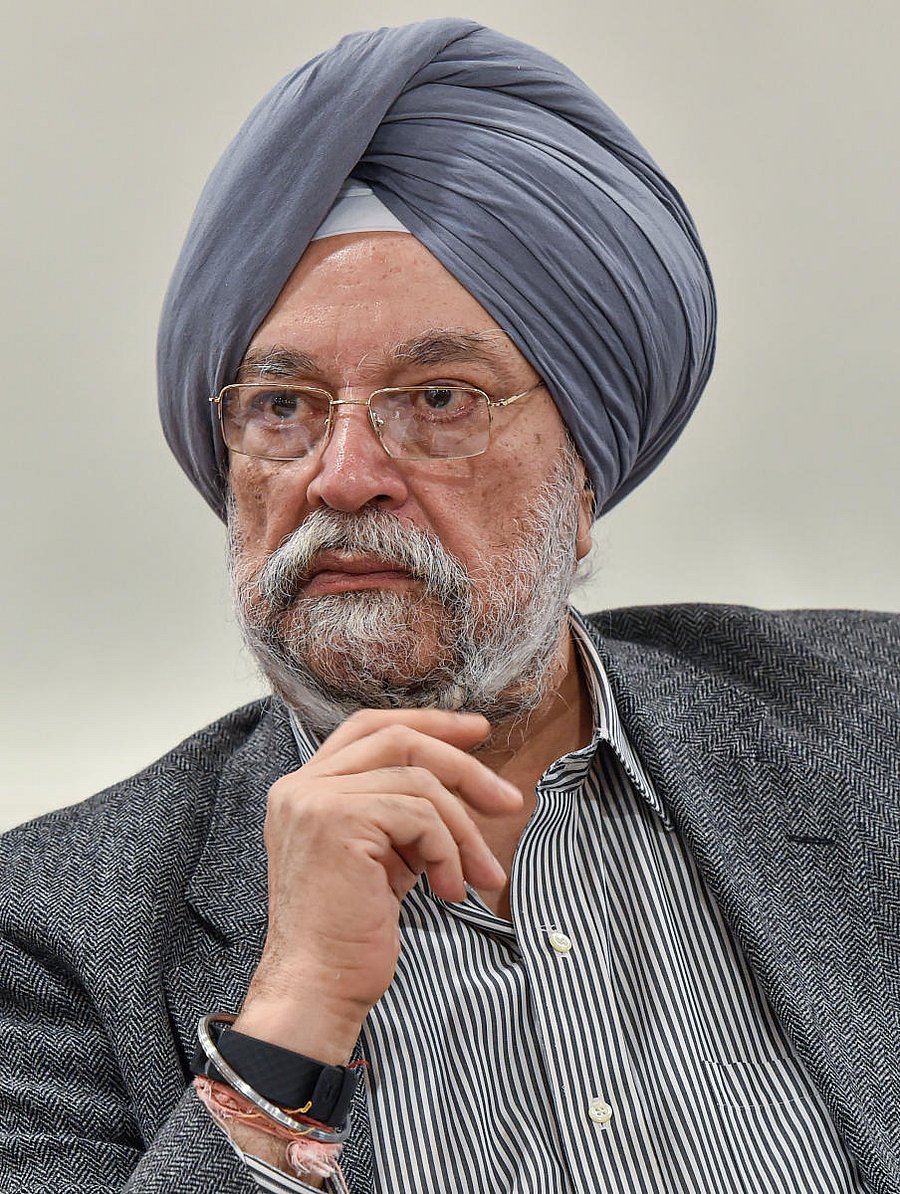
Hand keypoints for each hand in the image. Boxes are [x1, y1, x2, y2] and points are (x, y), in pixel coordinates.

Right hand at [235, 709, 521, 1062]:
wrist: (317, 988)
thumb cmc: (351, 934)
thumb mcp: (382, 856)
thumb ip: (403, 813)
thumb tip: (465, 786)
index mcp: (306, 788)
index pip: (370, 728)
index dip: (426, 723)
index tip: (475, 732)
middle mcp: (302, 785)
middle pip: (397, 739)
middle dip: (462, 764)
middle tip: (507, 798)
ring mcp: (316, 800)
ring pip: (418, 781)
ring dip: (463, 830)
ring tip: (481, 875)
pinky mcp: (339, 821)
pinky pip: (420, 816)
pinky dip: (449, 852)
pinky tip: (450, 889)